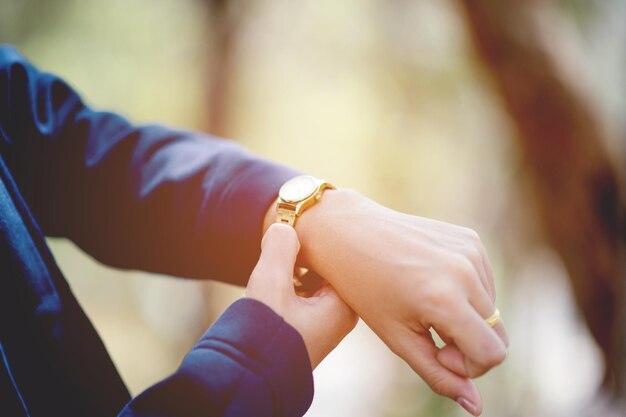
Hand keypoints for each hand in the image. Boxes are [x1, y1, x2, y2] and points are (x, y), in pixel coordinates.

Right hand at [246, 223, 357, 368]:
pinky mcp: (305, 326)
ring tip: (277, 267)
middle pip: (328, 268)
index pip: (341, 258)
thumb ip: (279, 247)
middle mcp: (339, 315)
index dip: (320, 240)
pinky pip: (304, 292)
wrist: (244, 375)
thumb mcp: (271, 282)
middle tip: (287, 243)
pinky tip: (274, 284)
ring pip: (314, 279)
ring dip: (295, 268)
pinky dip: (291, 282)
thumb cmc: (263, 333)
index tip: (300, 225)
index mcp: (343, 306)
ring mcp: (323, 322)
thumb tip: (285, 226)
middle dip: (307, 254)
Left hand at [266, 189, 507, 415]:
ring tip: (425, 304)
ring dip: (467, 318)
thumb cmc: (364, 288)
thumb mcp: (397, 337)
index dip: (467, 365)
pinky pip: (485, 282)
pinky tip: (431, 283)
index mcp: (446, 299)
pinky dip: (466, 292)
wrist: (347, 231)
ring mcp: (471, 250)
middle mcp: (465, 271)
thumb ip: (438, 375)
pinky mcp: (470, 238)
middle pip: (498, 334)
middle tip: (429, 331)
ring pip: (492, 309)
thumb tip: (476, 406)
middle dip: (469, 345)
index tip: (435, 351)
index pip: (493, 354)